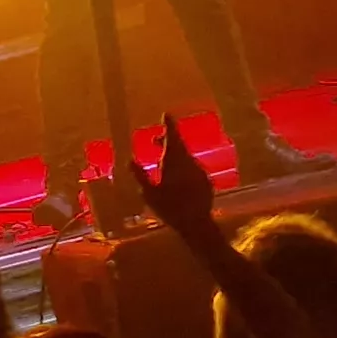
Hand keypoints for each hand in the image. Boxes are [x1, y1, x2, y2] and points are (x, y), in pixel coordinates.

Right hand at [126, 114, 217, 231]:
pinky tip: (177, 179)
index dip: (169, 124)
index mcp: (174, 160)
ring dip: (175, 156)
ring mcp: (199, 171)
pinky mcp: (206, 181)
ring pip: (186, 157)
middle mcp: (189, 162)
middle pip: (179, 146)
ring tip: (163, 163)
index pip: (172, 136)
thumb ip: (140, 175)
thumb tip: (130, 160)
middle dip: (167, 141)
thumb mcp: (149, 193)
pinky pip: (192, 168)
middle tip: (155, 142)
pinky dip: (184, 168)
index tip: (166, 114)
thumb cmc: (169, 208)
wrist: (196, 223)